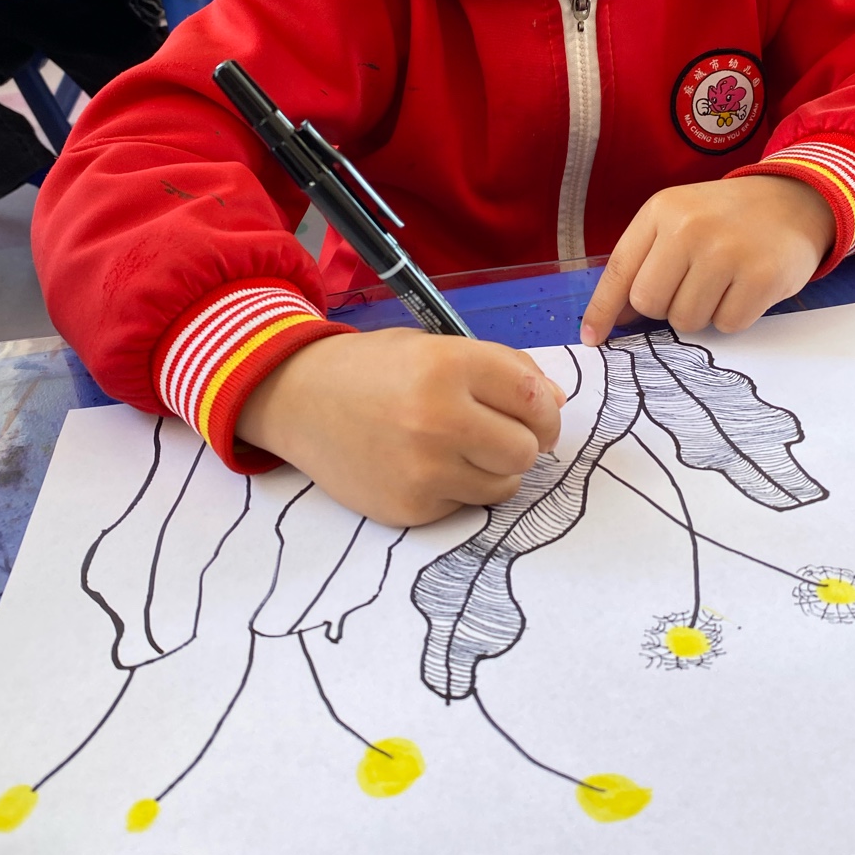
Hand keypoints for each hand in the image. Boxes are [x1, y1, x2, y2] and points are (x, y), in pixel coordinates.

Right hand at [236, 328, 565, 526]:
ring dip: (495, 469)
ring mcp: (423, 469)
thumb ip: (501, 368)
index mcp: (448, 366)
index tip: (539, 416)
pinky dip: (458, 488)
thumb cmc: (374, 368)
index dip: (546, 410)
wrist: (298, 399)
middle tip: (502, 434)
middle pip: (525, 449)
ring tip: (461, 449)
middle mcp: (437, 419)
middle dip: (524, 443)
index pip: (533, 397)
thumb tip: (556, 402)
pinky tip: (427, 466)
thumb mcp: (435, 347)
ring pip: (504, 485)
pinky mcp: (410, 507)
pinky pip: (466, 505)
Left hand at [580, 175, 836, 343]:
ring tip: (722, 283)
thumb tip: (613, 319)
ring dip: (702, 314)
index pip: (619, 270)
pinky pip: (727, 325)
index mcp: (662, 210)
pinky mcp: (761, 277)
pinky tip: (745, 289)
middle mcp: (690, 227)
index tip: (593, 338)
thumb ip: (644, 262)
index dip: (602, 310)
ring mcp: (727, 252)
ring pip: (687, 321)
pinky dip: (733, 316)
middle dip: (665, 308)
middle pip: (650, 304)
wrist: (795, 201)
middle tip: (692, 286)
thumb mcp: (679, 221)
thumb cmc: (727, 218)